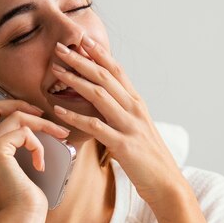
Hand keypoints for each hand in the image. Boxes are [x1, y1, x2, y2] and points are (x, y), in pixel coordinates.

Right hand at [0, 91, 69, 215]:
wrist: (22, 219)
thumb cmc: (25, 200)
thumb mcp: (18, 168)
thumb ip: (14, 148)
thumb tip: (27, 127)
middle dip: (18, 104)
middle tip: (40, 112)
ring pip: (15, 116)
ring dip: (42, 124)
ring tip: (59, 135)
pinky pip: (24, 132)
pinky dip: (39, 145)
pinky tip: (41, 164)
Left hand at [51, 37, 187, 207]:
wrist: (167, 183)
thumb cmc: (148, 158)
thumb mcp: (137, 128)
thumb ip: (122, 113)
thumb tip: (104, 101)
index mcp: (137, 103)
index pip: (117, 70)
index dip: (99, 53)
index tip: (82, 39)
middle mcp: (134, 109)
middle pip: (105, 77)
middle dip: (82, 60)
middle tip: (60, 48)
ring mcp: (130, 125)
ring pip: (100, 95)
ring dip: (76, 81)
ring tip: (56, 71)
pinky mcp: (123, 145)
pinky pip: (96, 126)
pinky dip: (75, 117)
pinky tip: (59, 110)